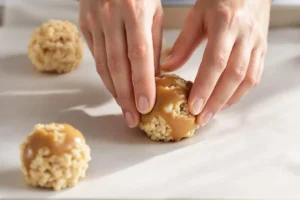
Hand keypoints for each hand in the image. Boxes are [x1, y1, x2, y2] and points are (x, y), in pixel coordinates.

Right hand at [79, 0, 162, 126]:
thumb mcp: (154, 12)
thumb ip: (154, 44)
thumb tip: (154, 77)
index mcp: (134, 11)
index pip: (139, 55)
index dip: (142, 83)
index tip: (146, 106)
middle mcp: (110, 17)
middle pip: (118, 66)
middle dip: (126, 96)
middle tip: (133, 118)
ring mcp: (94, 22)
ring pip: (104, 65)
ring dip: (114, 91)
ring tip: (125, 110)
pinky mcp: (84, 27)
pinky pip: (96, 58)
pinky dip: (106, 78)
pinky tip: (114, 91)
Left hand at [161, 0, 270, 125]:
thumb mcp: (197, 15)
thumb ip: (183, 43)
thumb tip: (167, 68)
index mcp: (226, 24)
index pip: (216, 61)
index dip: (205, 87)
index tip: (193, 106)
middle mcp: (245, 35)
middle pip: (234, 75)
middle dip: (217, 101)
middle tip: (201, 118)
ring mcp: (257, 43)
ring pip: (248, 79)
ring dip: (229, 100)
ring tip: (212, 114)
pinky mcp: (262, 49)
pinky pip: (255, 75)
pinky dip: (241, 92)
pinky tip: (226, 101)